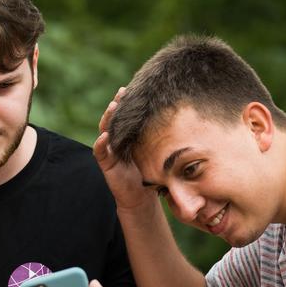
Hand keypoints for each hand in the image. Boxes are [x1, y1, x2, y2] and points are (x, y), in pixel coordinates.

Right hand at [93, 87, 156, 213]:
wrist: (141, 198)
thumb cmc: (152, 175)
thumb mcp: (158, 153)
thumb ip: (162, 139)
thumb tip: (186, 119)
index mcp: (130, 136)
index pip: (128, 115)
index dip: (130, 102)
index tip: (136, 88)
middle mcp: (118, 140)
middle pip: (115, 118)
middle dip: (117, 104)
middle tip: (122, 92)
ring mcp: (110, 151)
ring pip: (104, 130)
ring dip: (107, 118)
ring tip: (113, 107)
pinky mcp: (106, 164)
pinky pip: (99, 152)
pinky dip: (100, 144)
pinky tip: (104, 136)